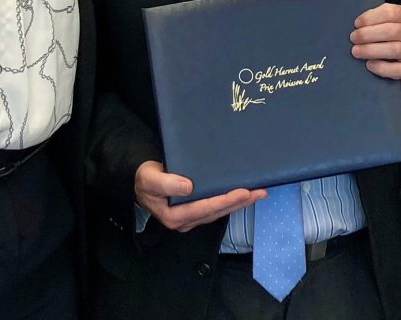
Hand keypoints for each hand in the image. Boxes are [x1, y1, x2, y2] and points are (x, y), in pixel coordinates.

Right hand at [134, 160, 264, 232]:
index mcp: (175, 216)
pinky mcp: (195, 210)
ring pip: (219, 211)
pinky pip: (216, 207)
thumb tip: (188, 187)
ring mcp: (191, 217)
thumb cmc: (145, 179)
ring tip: (257, 192)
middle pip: (216, 211)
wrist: (141, 181)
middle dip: (238, 202)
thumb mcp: (150, 179)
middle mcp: (185, 220)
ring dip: (238, 202)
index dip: (224, 201)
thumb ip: (166, 183)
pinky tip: (242, 195)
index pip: (205, 208)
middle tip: (258, 192)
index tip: (242, 192)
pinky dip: (230, 200)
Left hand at [350, 2, 400, 84]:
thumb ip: (373, 19)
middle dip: (367, 35)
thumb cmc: (387, 35)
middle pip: (391, 31)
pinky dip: (382, 67)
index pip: (390, 13)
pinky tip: (369, 64)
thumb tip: (355, 25)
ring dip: (371, 50)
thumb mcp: (384, 21)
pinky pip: (398, 69)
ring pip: (394, 50)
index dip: (370, 17)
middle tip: (353, 38)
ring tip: (355, 51)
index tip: (357, 24)